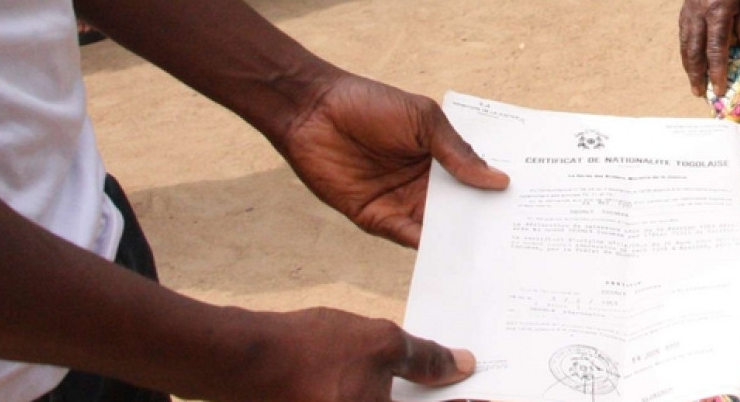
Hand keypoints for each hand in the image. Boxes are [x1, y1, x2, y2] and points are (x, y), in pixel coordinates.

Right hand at [242, 307, 475, 401]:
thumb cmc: (312, 350)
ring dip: (419, 393)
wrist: (246, 361)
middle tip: (464, 370)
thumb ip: (425, 358)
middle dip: (441, 393)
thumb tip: (463, 365)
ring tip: (441, 369)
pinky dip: (393, 395)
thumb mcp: (379, 342)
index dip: (468, 399)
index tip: (493, 388)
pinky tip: (406, 375)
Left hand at [277, 74, 507, 247]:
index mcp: (440, 156)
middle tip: (520, 242)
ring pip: (438, 228)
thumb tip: (499, 181)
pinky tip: (450, 258)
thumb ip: (458, 153)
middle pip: (460, 209)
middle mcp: (424, 183)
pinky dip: (427, 249)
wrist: (314, 112)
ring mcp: (401, 202)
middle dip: (485, 223)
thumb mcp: (424, 121)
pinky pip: (407, 238)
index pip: (475, 179)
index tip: (529, 208)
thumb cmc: (370, 105)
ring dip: (460, 241)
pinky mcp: (377, 219)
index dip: (498, 192)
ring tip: (493, 258)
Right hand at [677, 0, 739, 98]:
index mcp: (717, 11)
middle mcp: (699, 12)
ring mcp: (690, 6)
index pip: (715, 49)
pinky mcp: (688, 0)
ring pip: (685, 41)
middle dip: (696, 74)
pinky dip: (686, 46)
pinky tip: (690, 52)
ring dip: (688, 63)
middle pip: (694, 50)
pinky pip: (684, 29)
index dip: (717, 71)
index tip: (719, 89)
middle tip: (699, 92)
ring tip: (693, 78)